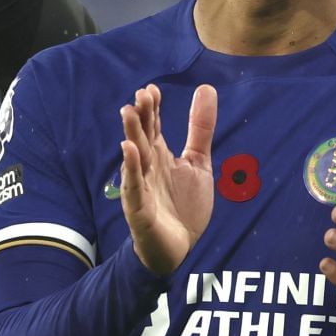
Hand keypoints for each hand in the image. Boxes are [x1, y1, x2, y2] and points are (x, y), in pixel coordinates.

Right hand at [118, 83, 217, 275]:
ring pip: (135, 157)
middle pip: (143, 137)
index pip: (153, 126)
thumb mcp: (199, 162)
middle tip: (140, 96)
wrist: (179, 247)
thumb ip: (201, 128)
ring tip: (129, 113)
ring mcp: (141, 186)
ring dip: (131, 135)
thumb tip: (206, 88)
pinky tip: (129, 150)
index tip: (151, 89)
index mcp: (160, 155)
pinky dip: (131, 168)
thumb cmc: (184, 206)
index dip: (152, 109)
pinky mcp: (139, 208)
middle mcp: (148, 167)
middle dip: (141, 117)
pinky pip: (134, 186)